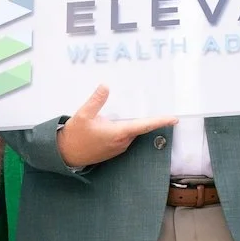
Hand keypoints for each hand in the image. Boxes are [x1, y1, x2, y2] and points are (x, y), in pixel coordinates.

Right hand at [58, 85, 176, 168]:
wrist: (65, 154)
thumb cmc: (75, 135)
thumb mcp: (83, 115)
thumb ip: (95, 100)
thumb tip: (105, 86)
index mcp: (118, 133)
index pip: (144, 125)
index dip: (160, 121)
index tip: (174, 119)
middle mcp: (122, 142)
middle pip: (139, 128)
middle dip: (147, 119)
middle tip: (157, 110)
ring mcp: (118, 148)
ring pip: (131, 132)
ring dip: (133, 124)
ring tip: (136, 112)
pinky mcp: (113, 150)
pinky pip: (124, 137)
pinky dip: (126, 129)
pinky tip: (117, 123)